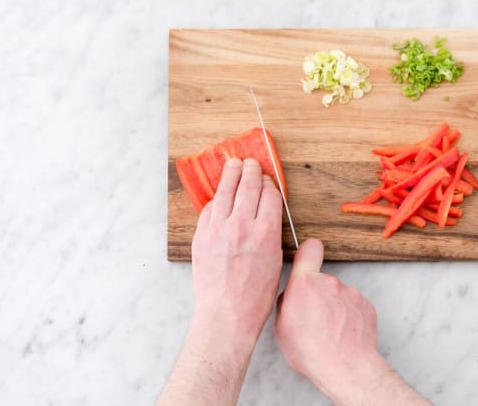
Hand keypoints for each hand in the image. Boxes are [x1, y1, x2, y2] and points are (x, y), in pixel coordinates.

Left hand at [158, 158, 283, 405]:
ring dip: (231, 174)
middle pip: (248, 186)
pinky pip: (209, 209)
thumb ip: (271, 233)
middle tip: (252, 163)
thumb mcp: (275, 262)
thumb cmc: (255, 297)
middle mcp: (242, 226)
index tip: (269, 181)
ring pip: (226, 192)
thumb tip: (268, 214)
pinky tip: (221, 195)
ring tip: (233, 164)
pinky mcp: (202, 237)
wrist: (225, 315)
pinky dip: (217, 199)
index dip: (270, 184)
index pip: (269, 195)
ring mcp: (218, 230)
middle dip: (252, 171)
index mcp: (266, 233)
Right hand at [274, 240, 429, 404]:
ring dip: (334, 307)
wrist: (346, 367)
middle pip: (321, 280)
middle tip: (313, 318)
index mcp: (305, 284)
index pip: (309, 248)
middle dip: (317, 294)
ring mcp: (350, 292)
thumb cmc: (312, 351)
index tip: (306, 261)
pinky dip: (348, 316)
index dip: (307, 254)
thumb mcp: (281, 328)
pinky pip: (353, 305)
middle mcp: (330, 282)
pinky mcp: (366, 304)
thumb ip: (286, 302)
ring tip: (329, 331)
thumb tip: (292, 295)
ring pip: (338, 294)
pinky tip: (343, 333)